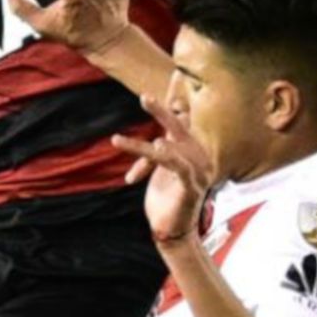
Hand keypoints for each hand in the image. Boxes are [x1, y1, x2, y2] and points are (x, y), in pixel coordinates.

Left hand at [110, 78, 215, 245]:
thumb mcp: (161, 171)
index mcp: (193, 150)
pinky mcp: (192, 185)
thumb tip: (157, 136)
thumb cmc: (165, 201)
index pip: (182, 122)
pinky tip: (157, 145)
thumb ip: (160, 154)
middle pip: (179, 127)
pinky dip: (164, 154)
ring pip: (168, 148)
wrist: (172, 232)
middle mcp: (200, 157)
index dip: (172, 103)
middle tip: (143, 96)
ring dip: (140, 146)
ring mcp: (198, 171)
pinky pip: (175, 164)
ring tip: (116, 141)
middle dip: (162, 111)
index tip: (161, 84)